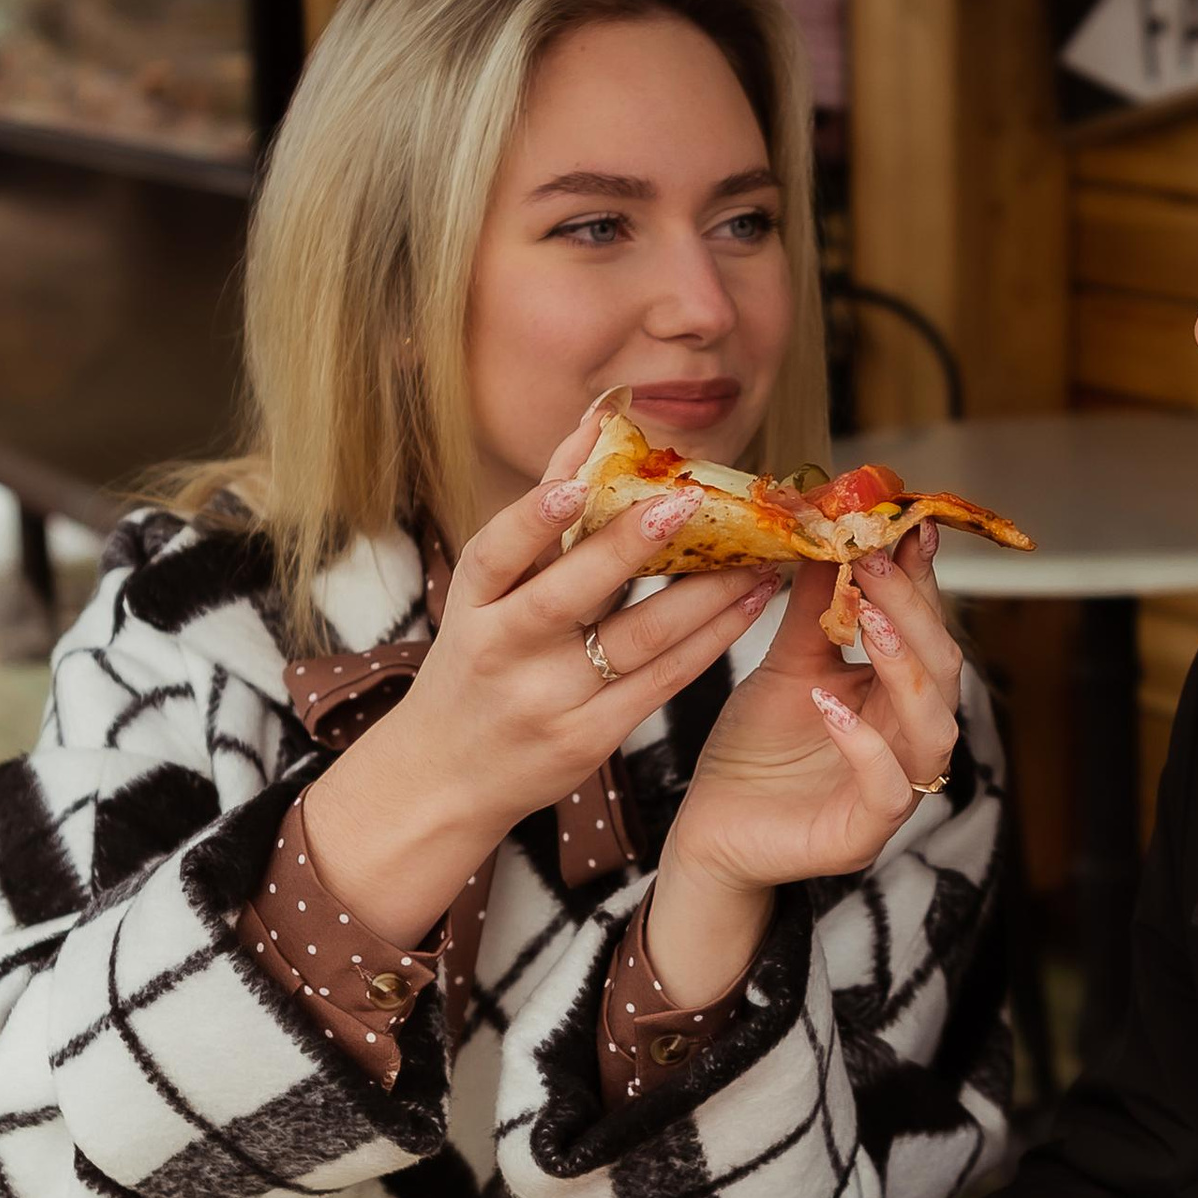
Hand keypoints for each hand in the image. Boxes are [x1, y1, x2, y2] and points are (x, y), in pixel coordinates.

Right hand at [300, 418, 772, 944]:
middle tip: (685, 503)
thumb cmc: (479, 662)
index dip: (531, 519)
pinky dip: (709, 640)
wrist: (444, 777)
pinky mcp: (588, 738)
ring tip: (753, 556)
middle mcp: (502, 651)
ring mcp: (546, 700)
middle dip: (624, 548)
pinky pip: (660, 683)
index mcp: (472, 606)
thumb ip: (545, 516)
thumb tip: (598, 420)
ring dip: (701, 595)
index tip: (573, 484)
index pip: (493, 554)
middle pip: (565, 597)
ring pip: (633, 641)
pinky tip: (747, 604)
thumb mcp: (488, 596)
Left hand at [643, 528, 963, 1004]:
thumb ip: (811, 608)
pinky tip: (832, 706)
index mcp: (895, 697)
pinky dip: (867, 747)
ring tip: (871, 623)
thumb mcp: (785, 664)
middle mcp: (908, 741)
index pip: (925, 630)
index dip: (921, 580)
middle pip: (944, 671)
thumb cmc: (754, 749)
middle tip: (876, 562)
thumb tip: (824, 529)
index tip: (905, 525)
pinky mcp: (862, 835)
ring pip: (934, 730)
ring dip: (907, 671)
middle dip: (916, 613)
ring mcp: (893, 791)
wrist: (711, 827)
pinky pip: (891, 793)